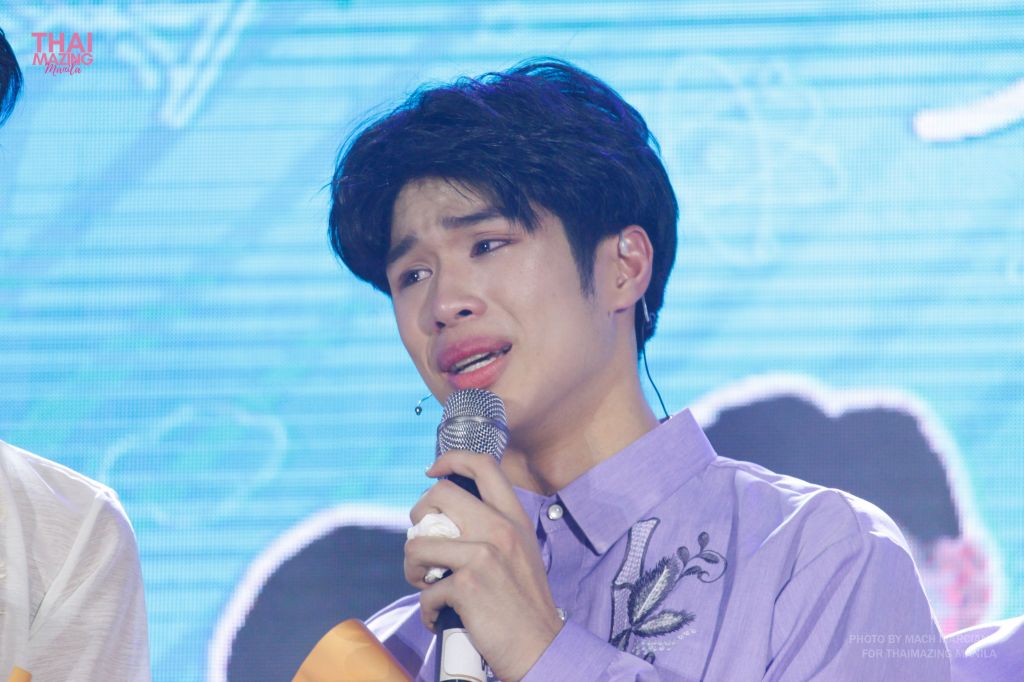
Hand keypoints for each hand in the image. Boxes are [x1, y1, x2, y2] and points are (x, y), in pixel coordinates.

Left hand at [405, 450, 562, 681]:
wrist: (541, 647)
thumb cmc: (525, 605)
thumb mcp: (521, 553)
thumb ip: (493, 531)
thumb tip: (449, 522)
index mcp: (514, 518)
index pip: (484, 465)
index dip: (451, 459)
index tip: (432, 471)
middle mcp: (500, 529)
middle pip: (439, 495)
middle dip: (418, 518)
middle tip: (424, 544)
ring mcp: (483, 555)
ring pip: (418, 543)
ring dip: (412, 567)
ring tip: (426, 583)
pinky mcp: (468, 586)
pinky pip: (426, 591)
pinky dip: (427, 610)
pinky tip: (439, 617)